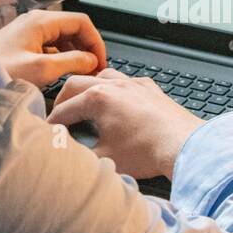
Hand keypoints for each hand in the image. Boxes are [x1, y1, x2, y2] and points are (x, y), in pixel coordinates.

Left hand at [0, 9, 106, 86]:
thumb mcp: (42, 69)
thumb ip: (72, 62)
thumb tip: (91, 60)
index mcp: (42, 22)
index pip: (82, 23)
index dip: (96, 42)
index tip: (100, 61)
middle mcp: (36, 23)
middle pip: (74, 29)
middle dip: (87, 48)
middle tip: (93, 69)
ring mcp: (29, 33)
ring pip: (63, 39)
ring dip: (75, 54)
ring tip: (79, 73)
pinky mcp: (23, 45)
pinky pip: (51, 47)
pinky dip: (62, 58)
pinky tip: (62, 72)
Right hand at [46, 69, 203, 179]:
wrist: (185, 146)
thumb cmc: (149, 151)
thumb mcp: (105, 158)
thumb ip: (81, 153)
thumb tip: (70, 154)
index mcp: (99, 98)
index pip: (64, 109)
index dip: (51, 122)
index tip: (47, 131)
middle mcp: (116, 85)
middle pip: (77, 83)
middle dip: (64, 99)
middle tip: (59, 113)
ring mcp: (135, 84)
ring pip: (103, 75)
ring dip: (89, 87)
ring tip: (84, 101)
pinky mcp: (151, 89)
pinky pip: (126, 81)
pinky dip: (115, 88)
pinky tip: (117, 100)